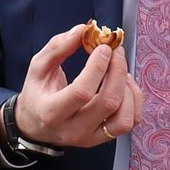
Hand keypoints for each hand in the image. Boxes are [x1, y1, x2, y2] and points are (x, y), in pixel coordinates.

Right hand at [16, 32, 142, 149]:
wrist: (35, 127)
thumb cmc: (37, 94)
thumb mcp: (37, 67)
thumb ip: (57, 47)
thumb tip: (83, 30)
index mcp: (52, 112)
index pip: (82, 92)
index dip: (98, 67)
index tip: (103, 48)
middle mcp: (73, 129)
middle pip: (108, 102)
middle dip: (118, 72)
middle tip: (116, 52)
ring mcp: (90, 138)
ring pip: (124, 118)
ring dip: (128, 89)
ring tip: (120, 71)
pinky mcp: (102, 139)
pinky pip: (130, 122)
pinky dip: (134, 101)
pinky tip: (124, 86)